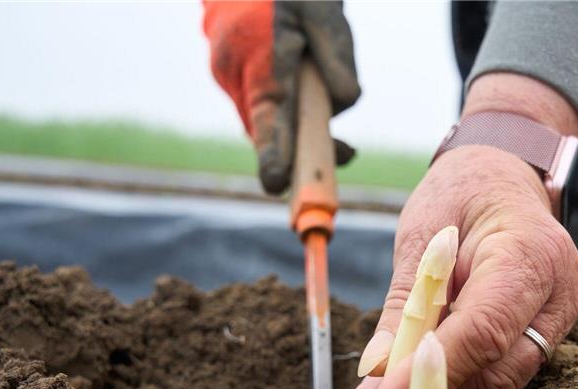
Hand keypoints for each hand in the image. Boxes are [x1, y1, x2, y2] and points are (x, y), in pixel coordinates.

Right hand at [203, 0, 360, 192]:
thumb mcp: (323, 10)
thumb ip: (336, 53)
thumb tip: (345, 100)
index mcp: (257, 53)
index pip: (268, 114)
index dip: (273, 152)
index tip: (277, 183)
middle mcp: (235, 71)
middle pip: (266, 130)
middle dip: (301, 152)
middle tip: (347, 154)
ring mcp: (229, 77)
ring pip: (265, 124)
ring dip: (300, 135)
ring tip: (343, 143)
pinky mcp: (233, 80)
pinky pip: (263, 112)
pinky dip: (288, 121)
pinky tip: (315, 113)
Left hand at [349, 143, 577, 388]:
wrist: (504, 174)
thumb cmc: (463, 192)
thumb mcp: (420, 234)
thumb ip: (403, 304)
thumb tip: (377, 370)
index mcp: (530, 252)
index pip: (484, 329)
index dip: (434, 373)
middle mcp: (560, 291)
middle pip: (500, 369)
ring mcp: (561, 316)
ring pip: (503, 380)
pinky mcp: (549, 333)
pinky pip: (504, 371)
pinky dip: (460, 383)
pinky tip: (416, 386)